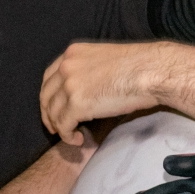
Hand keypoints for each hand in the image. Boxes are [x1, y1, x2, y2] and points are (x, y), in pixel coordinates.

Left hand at [40, 41, 178, 145]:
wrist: (149, 71)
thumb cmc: (138, 65)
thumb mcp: (104, 59)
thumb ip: (89, 70)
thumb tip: (87, 89)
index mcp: (72, 53)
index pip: (49, 77)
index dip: (48, 95)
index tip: (53, 108)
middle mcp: (66, 67)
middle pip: (46, 95)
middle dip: (48, 114)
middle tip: (55, 128)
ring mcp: (69, 85)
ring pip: (53, 113)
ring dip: (60, 128)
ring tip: (72, 136)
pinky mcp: (76, 104)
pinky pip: (64, 126)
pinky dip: (68, 136)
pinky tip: (79, 140)